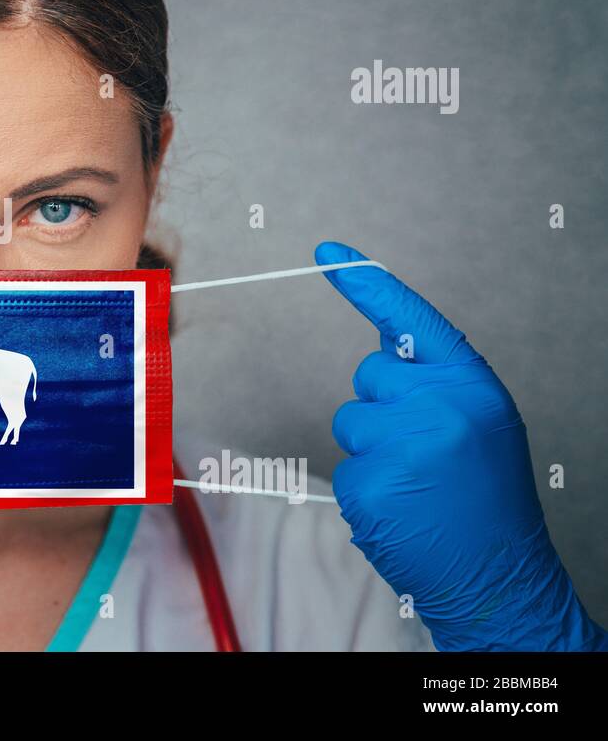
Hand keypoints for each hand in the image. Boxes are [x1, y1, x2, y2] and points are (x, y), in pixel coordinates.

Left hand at [316, 241, 605, 651]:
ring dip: (372, 450)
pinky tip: (402, 510)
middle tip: (424, 452)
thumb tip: (381, 346)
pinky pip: (344, 468)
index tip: (327, 251)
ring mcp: (401, 446)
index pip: (410, 320)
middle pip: (368, 376)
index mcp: (470, 385)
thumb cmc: (487, 497)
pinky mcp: (370, 485)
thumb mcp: (479, 423)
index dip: (366, 284)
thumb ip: (434, 382)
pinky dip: (365, 490)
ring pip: (350, 422)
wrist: (501, 577)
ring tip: (417, 485)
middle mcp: (437, 407)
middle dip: (383, 407)